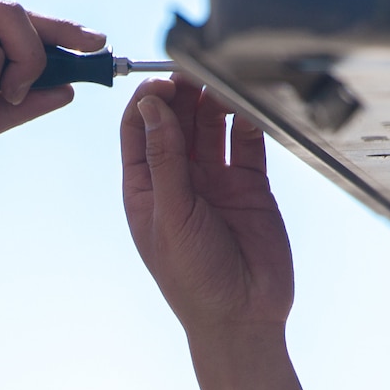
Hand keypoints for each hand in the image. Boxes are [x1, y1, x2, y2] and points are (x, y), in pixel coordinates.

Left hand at [121, 77, 294, 334]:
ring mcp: (216, 181)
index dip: (147, 102)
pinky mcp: (251, 186)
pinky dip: (247, 121)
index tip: (160, 82)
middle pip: (176, 121)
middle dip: (182, 94)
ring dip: (213, 102)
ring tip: (220, 79)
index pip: (139, 131)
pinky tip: (247, 103)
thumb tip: (152, 106)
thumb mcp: (171, 216)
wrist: (242, 320)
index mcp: (146, 188)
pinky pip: (247, 144)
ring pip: (212, 127)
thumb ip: (165, 159)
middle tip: (193, 70)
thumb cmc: (194, 279)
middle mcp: (180, 180)